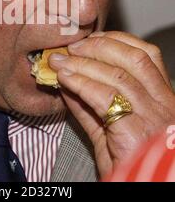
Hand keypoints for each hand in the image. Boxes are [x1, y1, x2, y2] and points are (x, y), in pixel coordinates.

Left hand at [49, 32, 174, 177]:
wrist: (141, 189)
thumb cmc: (130, 166)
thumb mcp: (110, 131)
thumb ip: (90, 106)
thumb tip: (68, 81)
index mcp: (163, 100)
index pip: (146, 55)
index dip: (116, 41)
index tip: (91, 38)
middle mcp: (164, 105)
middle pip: (134, 58)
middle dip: (98, 47)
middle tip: (71, 48)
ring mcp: (153, 118)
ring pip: (118, 75)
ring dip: (83, 63)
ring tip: (60, 62)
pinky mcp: (135, 134)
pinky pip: (104, 98)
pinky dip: (81, 83)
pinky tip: (64, 79)